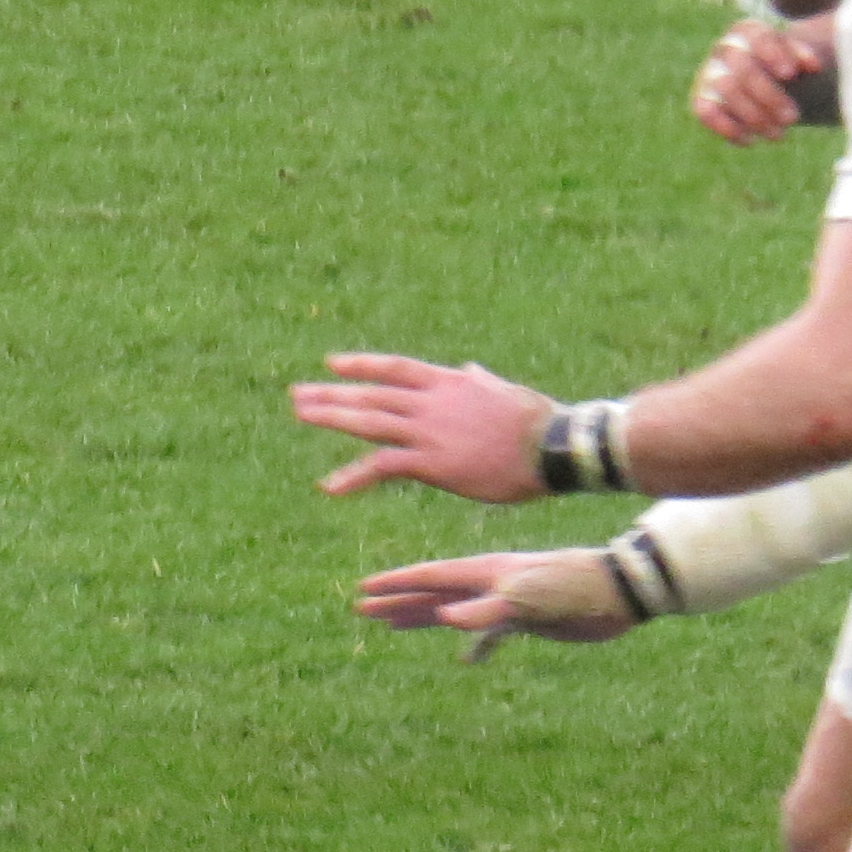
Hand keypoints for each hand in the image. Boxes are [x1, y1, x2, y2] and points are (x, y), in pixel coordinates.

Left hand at [291, 355, 549, 502]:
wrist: (553, 446)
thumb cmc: (537, 422)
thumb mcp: (504, 393)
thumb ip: (480, 381)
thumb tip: (470, 370)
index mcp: (449, 383)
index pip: (395, 368)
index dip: (362, 365)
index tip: (333, 364)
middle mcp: (432, 402)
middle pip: (371, 392)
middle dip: (332, 393)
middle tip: (298, 394)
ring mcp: (428, 431)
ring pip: (368, 420)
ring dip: (331, 416)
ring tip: (300, 415)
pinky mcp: (431, 463)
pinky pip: (381, 467)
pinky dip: (352, 476)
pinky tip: (329, 487)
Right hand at [354, 548, 635, 658]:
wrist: (619, 589)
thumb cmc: (574, 586)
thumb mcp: (529, 597)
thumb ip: (488, 609)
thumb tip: (446, 618)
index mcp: (485, 573)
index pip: (430, 577)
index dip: (396, 585)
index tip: (364, 589)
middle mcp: (489, 585)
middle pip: (432, 593)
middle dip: (397, 600)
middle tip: (361, 607)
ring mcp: (505, 601)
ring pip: (453, 610)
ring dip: (422, 617)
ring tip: (391, 624)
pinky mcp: (525, 618)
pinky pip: (490, 635)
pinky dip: (476, 648)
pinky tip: (466, 662)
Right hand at [690, 18, 826, 145]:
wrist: (759, 80)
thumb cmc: (781, 67)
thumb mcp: (795, 56)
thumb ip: (804, 56)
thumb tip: (812, 67)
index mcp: (747, 31)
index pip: (759, 38)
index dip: (774, 55)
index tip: (791, 74)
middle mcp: (724, 49)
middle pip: (744, 70)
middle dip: (770, 96)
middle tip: (793, 118)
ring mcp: (708, 74)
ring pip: (728, 91)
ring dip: (754, 116)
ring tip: (778, 135)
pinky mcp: (700, 99)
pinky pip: (707, 113)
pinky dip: (728, 128)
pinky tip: (751, 141)